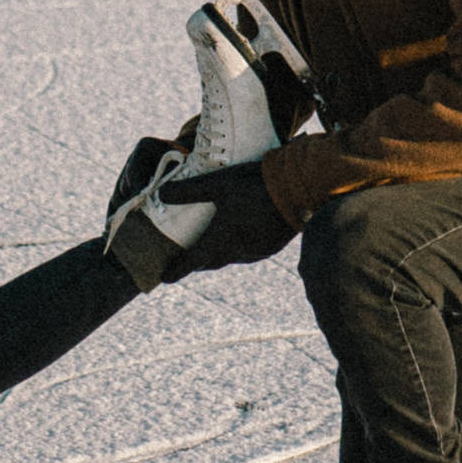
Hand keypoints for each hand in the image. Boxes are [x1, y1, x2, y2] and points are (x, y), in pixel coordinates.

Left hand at [111, 155, 293, 289]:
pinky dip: (239, 248)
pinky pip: (249, 252)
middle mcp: (238, 251)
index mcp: (221, 240)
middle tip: (187, 261)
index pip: (192, 261)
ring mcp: (257, 251)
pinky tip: (241, 237)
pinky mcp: (272, 247)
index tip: (165, 278)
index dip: (177, 270)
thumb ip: (190, 191)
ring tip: (213, 247)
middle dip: (198, 262)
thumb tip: (161, 193)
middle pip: (211, 262)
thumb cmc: (256, 185)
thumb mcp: (220, 183)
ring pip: (232, 257)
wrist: (300, 189)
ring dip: (220, 254)